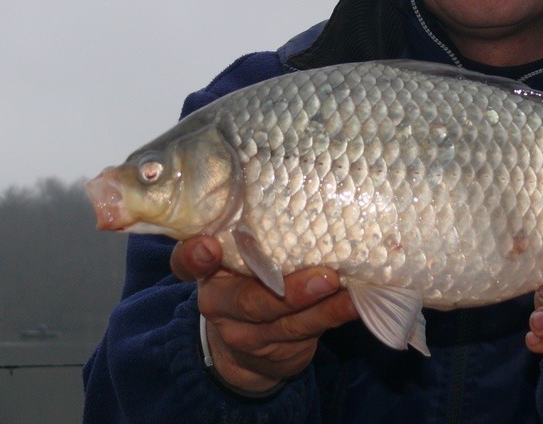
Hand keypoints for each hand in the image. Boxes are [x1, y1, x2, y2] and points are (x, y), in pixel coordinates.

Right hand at [171, 235, 358, 392]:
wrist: (250, 347)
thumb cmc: (254, 276)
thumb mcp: (246, 253)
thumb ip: (259, 232)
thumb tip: (309, 192)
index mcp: (209, 270)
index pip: (188, 262)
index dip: (194, 256)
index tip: (208, 246)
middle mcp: (219, 303)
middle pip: (247, 301)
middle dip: (290, 291)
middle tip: (326, 276)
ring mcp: (245, 333)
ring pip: (283, 322)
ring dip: (320, 306)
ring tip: (346, 289)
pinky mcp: (274, 350)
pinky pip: (305, 333)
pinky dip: (332, 316)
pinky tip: (354, 303)